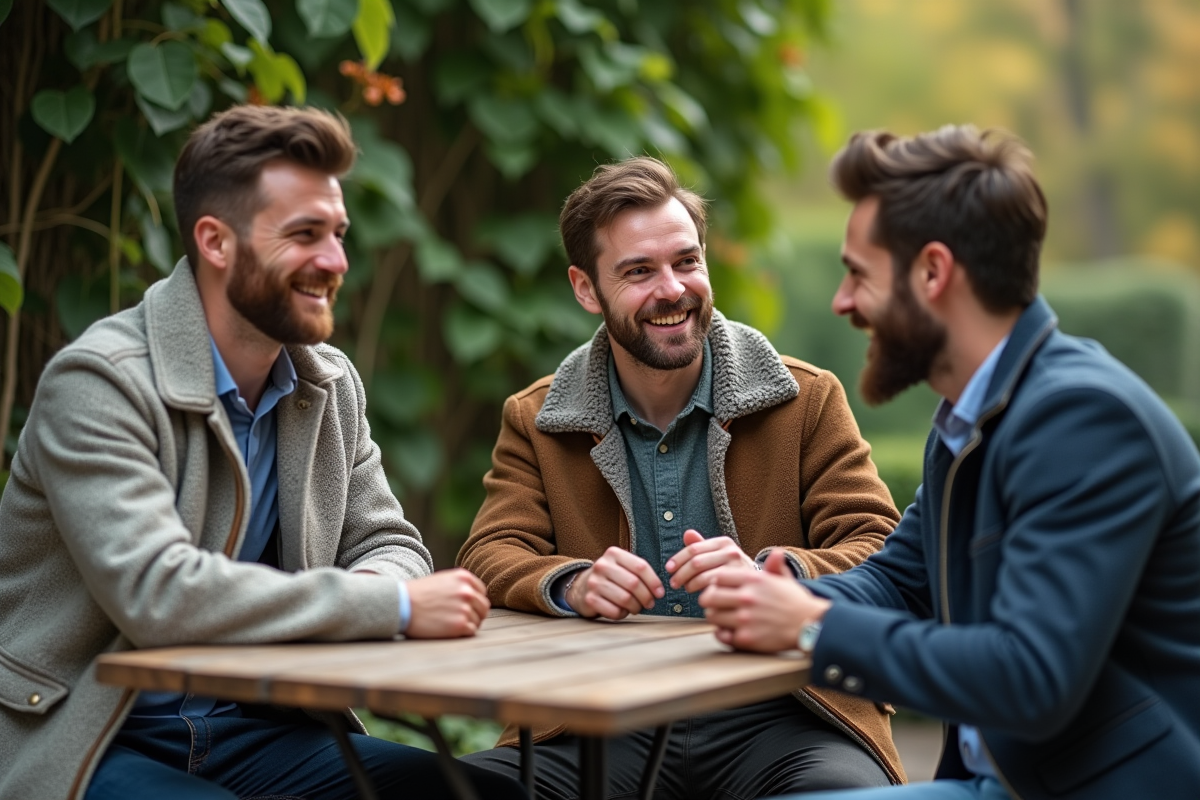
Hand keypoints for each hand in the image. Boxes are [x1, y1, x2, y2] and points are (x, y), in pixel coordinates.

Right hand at [404, 568, 489, 638]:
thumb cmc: (418, 593)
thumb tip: (474, 596)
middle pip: (483, 607)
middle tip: (460, 619)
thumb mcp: (442, 580)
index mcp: (464, 577)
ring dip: (467, 624)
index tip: (464, 607)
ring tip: (449, 623)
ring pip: (478, 620)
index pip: (481, 592)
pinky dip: (462, 633)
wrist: (401, 604)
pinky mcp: (459, 624)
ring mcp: (464, 608)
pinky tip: (449, 630)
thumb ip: (459, 585)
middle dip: (475, 614)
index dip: (474, 601)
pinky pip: (471, 631)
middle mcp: (467, 591)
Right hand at [567, 547, 664, 619]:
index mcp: (614, 553)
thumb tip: (659, 591)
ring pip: (625, 599)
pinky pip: (614, 611)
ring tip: (636, 608)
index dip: (654, 582)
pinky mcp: (589, 599)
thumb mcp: (622, 567)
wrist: (581, 587)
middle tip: (650, 604)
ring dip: (636, 607)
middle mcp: (602, 565)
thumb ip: (639, 573)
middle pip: (634, 584)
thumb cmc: (610, 578)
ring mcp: (594, 582)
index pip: (641, 567)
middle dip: (646, 597)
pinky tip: (621, 610)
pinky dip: (622, 614)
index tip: (660, 593)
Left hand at [665, 529, 755, 592]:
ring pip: (703, 577)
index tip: (669, 569)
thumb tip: (687, 533)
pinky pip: (714, 589)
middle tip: (673, 583)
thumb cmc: (737, 570)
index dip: (678, 559)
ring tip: (687, 589)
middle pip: (696, 562)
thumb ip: (703, 546)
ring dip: (690, 584)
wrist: (764, 585)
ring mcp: (737, 567)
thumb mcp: (722, 554)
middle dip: (680, 574)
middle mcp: (732, 552)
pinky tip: (702, 595)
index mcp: (724, 542)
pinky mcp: (739, 584)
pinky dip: (704, 593)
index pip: (693, 549)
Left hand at [699, 549, 829, 652]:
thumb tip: (776, 552)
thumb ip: (774, 565)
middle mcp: (747, 597)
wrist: (810, 626)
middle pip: (709, 596)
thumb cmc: (795, 602)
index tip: (720, 588)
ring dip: (715, 617)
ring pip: (712, 616)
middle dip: (710, 600)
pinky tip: (729, 631)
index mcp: (754, 580)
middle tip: (716, 604)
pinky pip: (721, 634)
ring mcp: (746, 618)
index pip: (718, 577)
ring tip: (724, 618)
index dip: (716, 583)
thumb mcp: (784, 579)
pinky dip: (722, 634)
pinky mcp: (746, 638)